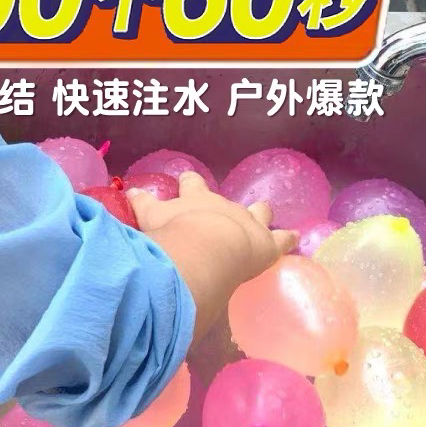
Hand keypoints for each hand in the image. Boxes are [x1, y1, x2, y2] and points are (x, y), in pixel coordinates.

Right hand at [128, 171, 296, 341]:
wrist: (208, 246)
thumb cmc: (176, 234)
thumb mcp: (150, 218)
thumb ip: (140, 205)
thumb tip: (129, 191)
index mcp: (195, 199)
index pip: (189, 187)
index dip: (187, 184)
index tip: (185, 180)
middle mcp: (223, 205)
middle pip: (225, 196)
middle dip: (219, 197)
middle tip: (216, 198)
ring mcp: (247, 222)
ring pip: (258, 211)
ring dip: (259, 211)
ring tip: (263, 210)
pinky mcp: (267, 243)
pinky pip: (282, 239)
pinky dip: (288, 238)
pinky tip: (295, 236)